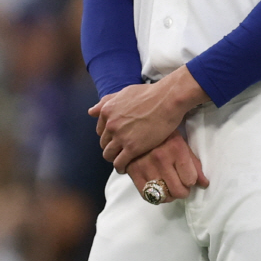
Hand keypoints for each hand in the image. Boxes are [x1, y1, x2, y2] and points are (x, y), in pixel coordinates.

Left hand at [90, 67, 209, 171]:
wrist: (168, 99)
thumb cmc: (151, 93)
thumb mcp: (125, 92)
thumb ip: (107, 101)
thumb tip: (91, 111)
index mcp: (107, 111)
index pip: (100, 130)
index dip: (109, 135)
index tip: (117, 137)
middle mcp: (110, 125)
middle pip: (104, 143)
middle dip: (112, 146)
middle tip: (123, 148)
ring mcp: (121, 137)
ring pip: (109, 154)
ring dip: (114, 158)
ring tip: (123, 159)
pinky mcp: (132, 148)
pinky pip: (119, 163)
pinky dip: (120, 167)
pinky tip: (125, 168)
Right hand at [124, 131, 209, 203]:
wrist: (139, 129)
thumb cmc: (166, 137)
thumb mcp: (183, 145)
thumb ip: (195, 165)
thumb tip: (204, 184)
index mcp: (177, 149)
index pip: (190, 179)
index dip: (191, 181)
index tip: (189, 179)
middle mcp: (161, 159)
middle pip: (177, 190)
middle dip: (183, 192)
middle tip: (182, 187)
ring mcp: (146, 167)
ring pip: (163, 196)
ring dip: (170, 196)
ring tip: (170, 188)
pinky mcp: (133, 173)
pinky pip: (147, 196)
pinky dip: (156, 198)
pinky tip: (159, 190)